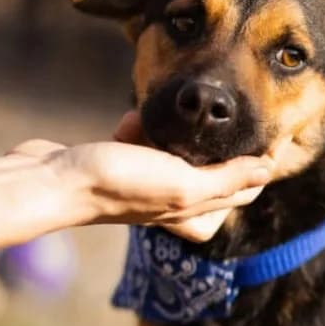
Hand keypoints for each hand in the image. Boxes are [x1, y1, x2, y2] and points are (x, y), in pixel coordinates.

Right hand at [11, 111, 272, 241]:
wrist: (54, 181)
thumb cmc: (120, 184)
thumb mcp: (183, 185)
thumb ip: (226, 180)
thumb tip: (268, 170)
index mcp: (197, 215)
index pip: (245, 186)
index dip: (260, 157)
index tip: (269, 123)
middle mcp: (176, 202)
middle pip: (213, 164)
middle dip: (210, 139)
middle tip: (212, 110)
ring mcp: (148, 183)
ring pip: (177, 147)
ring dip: (169, 130)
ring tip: (154, 122)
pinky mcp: (122, 163)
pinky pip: (143, 139)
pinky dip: (138, 128)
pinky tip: (127, 121)